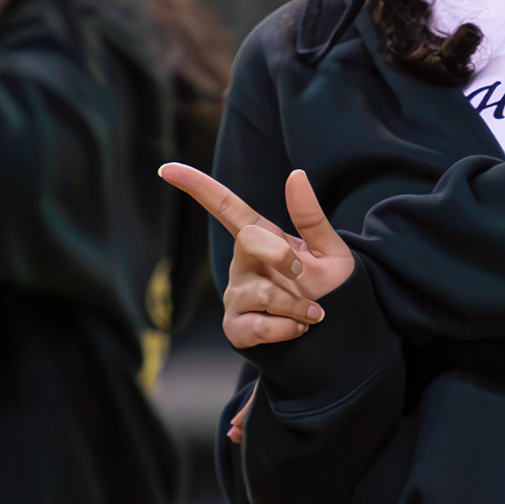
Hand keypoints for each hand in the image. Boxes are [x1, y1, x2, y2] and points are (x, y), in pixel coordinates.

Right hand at [158, 164, 354, 355]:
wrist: (337, 334)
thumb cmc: (329, 289)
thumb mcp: (332, 252)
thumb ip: (311, 218)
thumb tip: (296, 174)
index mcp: (261, 239)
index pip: (225, 207)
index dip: (197, 186)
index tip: (167, 169)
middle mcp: (241, 264)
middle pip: (249, 241)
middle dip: (284, 257)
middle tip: (305, 276)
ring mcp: (235, 296)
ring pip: (262, 293)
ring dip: (297, 304)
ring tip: (313, 314)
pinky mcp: (235, 328)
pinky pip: (256, 326)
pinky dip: (287, 329)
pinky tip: (298, 330)